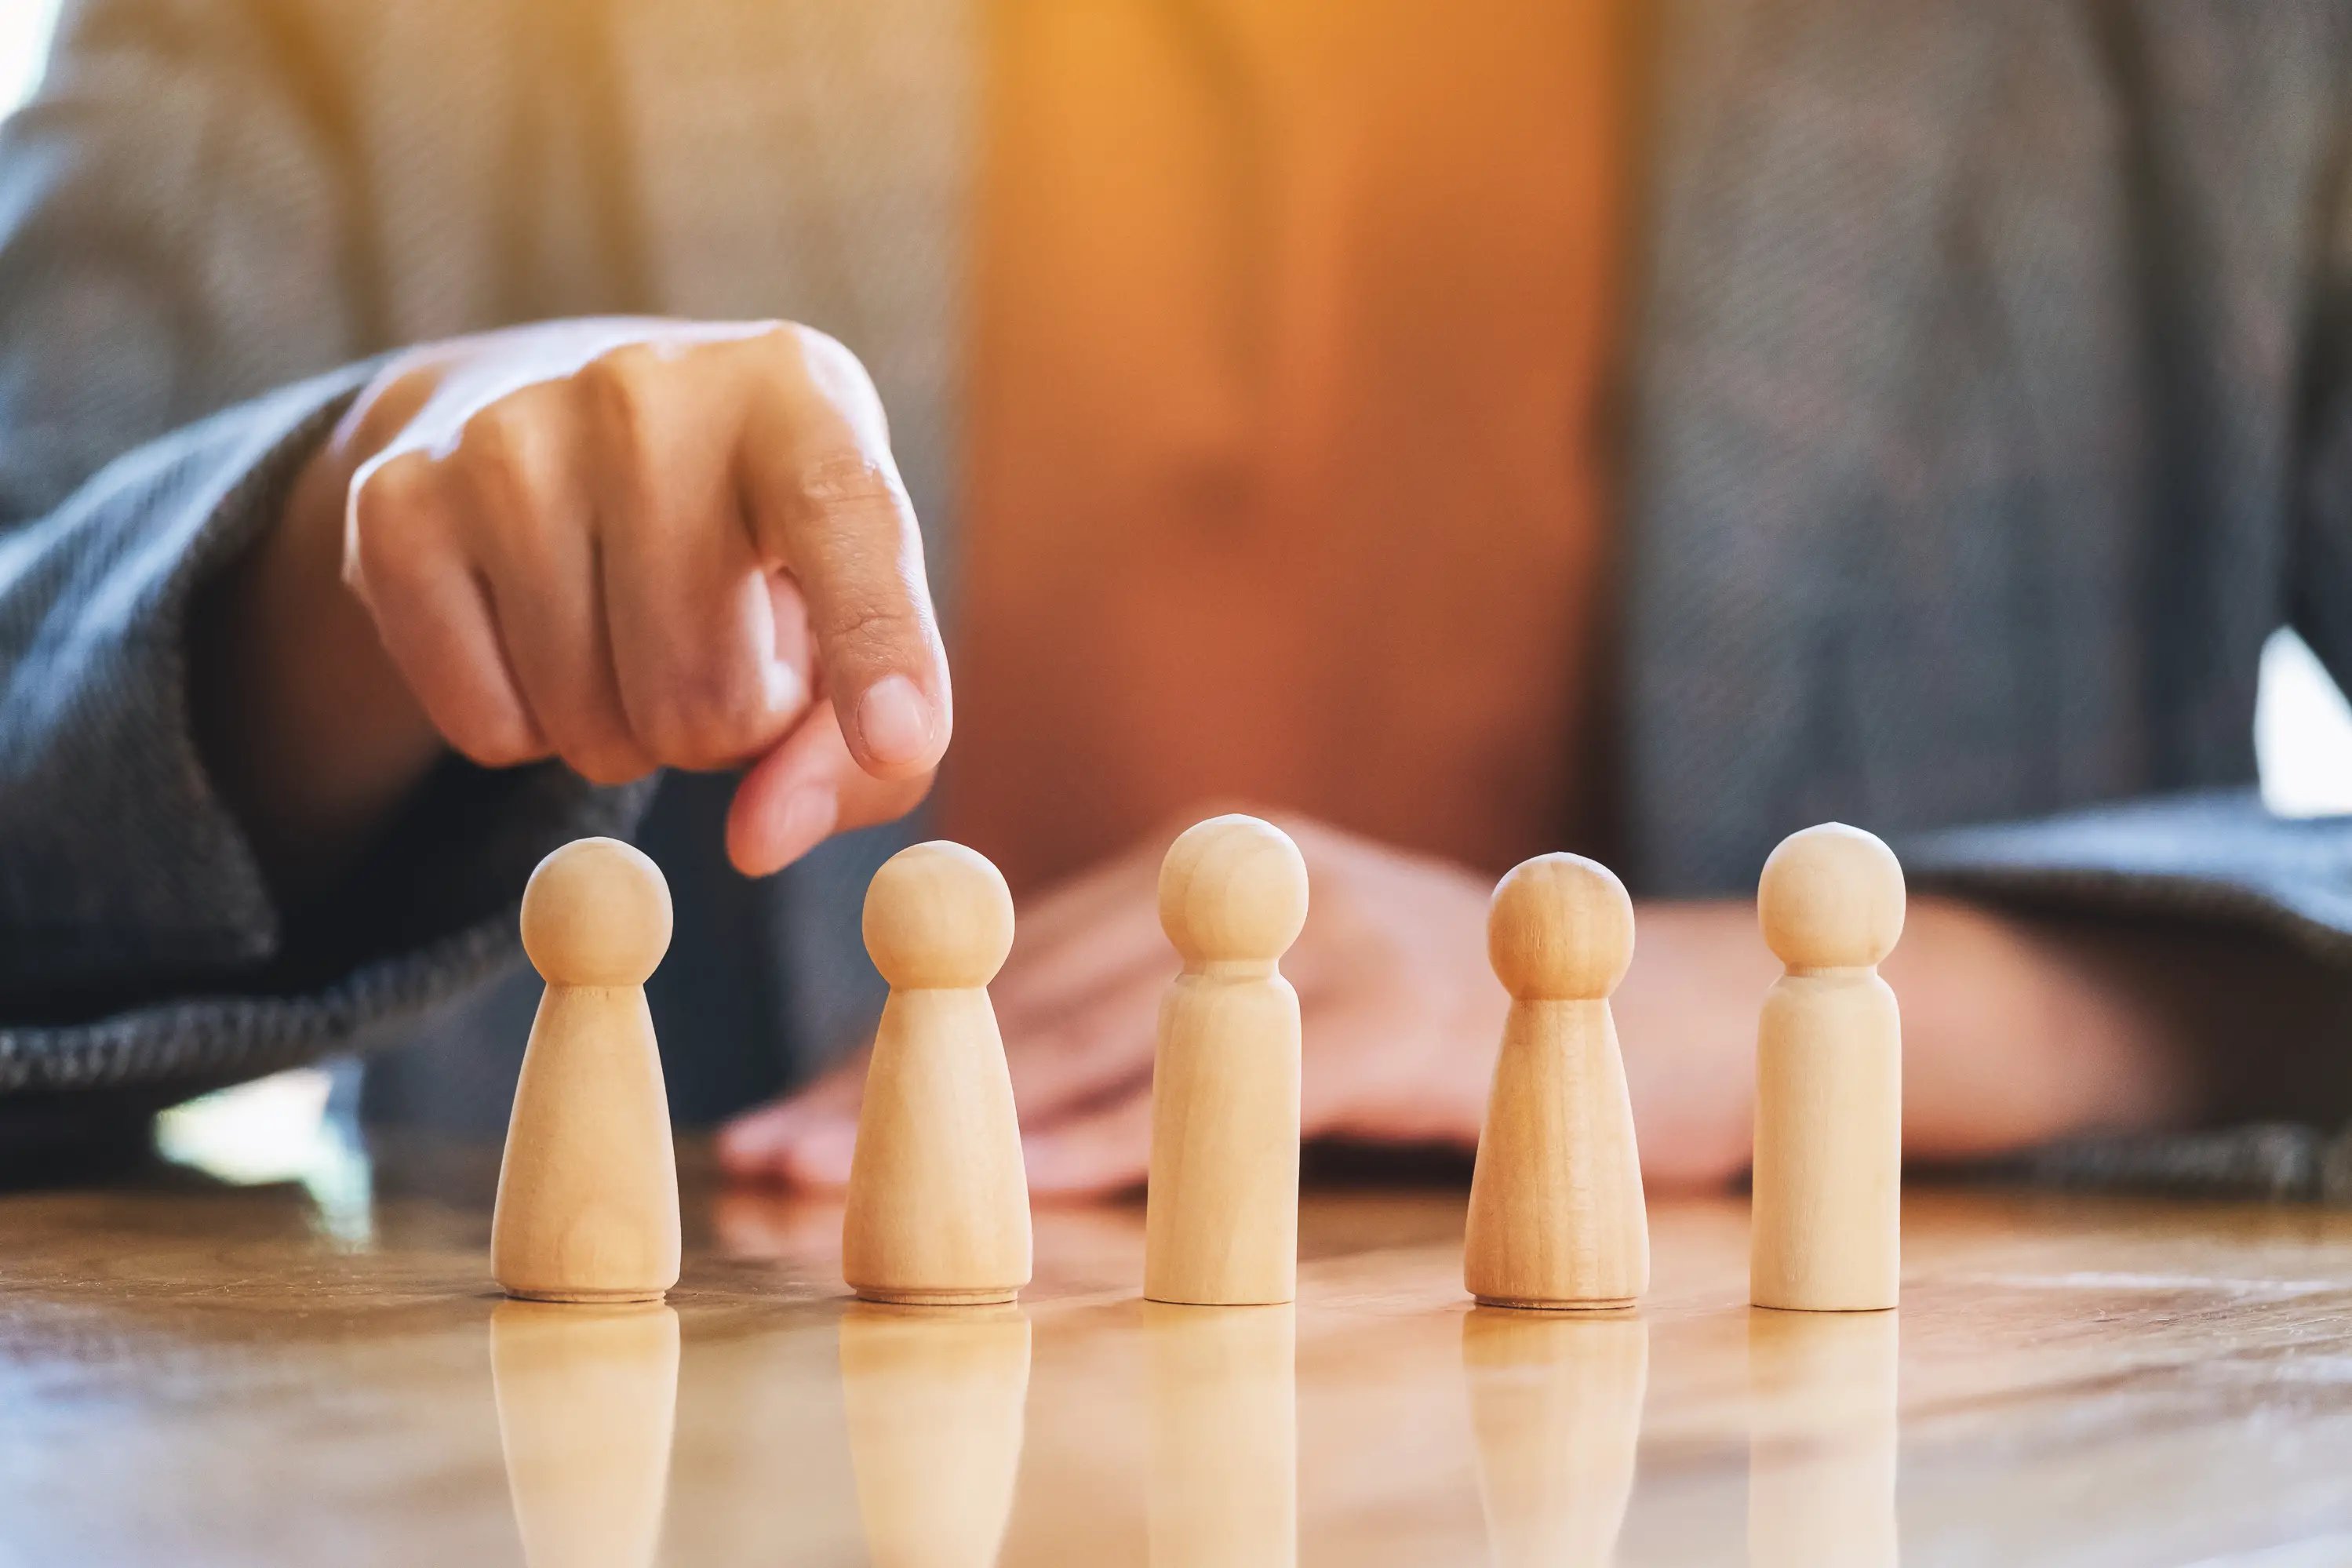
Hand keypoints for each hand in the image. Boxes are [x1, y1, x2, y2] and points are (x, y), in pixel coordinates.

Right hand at [193, 317, 947, 892]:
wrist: (545, 407)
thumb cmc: (751, 541)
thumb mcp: (852, 617)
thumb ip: (871, 753)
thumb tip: (758, 842)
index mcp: (797, 393)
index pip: (848, 526)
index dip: (878, 645)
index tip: (898, 742)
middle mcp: (647, 388)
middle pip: (705, 696)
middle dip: (720, 726)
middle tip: (708, 641)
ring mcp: (504, 436)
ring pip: (592, 726)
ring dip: (624, 730)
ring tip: (625, 624)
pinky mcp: (393, 506)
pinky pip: (486, 732)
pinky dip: (524, 730)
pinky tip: (537, 629)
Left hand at [718, 813, 1767, 1197]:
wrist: (1670, 1006)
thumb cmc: (1460, 1027)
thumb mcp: (1297, 1004)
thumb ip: (1174, 1028)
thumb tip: (1018, 1123)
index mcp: (1211, 868)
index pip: (1016, 967)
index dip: (894, 1044)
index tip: (781, 1121)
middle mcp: (1250, 872)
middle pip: (1030, 992)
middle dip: (886, 1080)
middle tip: (759, 1158)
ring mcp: (1324, 930)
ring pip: (1106, 1030)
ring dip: (960, 1114)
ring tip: (828, 1181)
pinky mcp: (1398, 1007)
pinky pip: (1230, 1084)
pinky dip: (1122, 1139)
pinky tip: (1030, 1194)